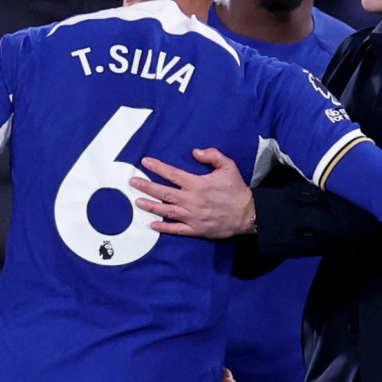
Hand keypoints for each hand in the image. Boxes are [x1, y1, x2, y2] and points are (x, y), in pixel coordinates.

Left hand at [130, 148, 254, 238]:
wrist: (248, 214)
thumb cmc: (237, 189)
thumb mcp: (228, 166)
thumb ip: (212, 156)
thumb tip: (195, 152)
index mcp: (197, 184)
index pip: (172, 174)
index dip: (157, 167)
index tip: (145, 162)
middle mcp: (191, 200)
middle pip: (163, 192)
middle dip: (146, 186)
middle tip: (132, 182)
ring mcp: (192, 216)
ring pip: (166, 211)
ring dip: (150, 206)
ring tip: (137, 202)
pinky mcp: (195, 229)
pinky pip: (176, 230)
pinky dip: (163, 228)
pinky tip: (152, 225)